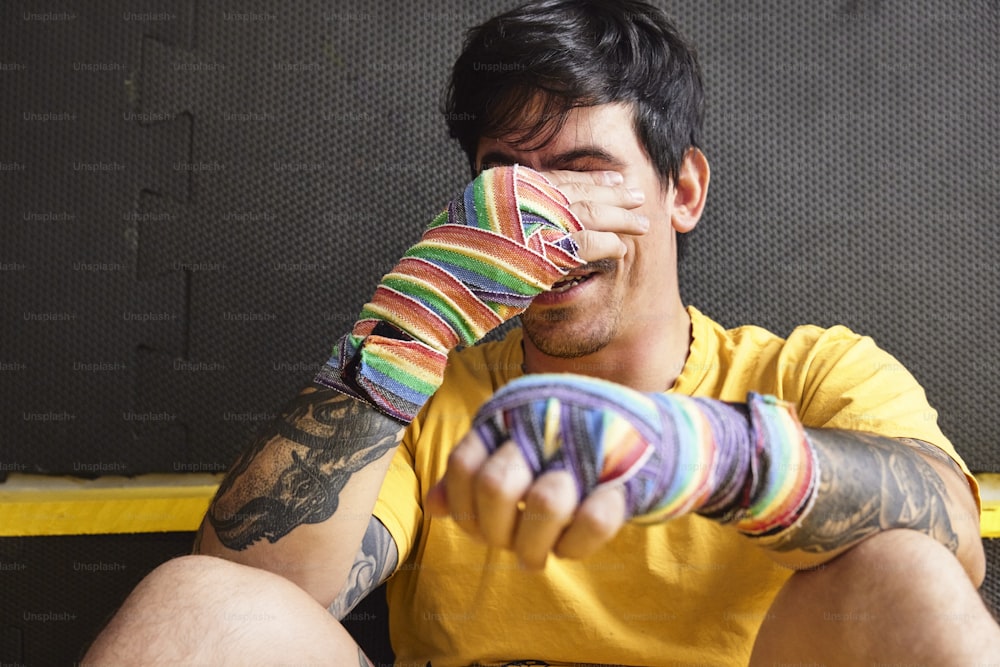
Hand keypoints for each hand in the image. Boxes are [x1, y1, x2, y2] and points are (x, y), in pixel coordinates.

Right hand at [315, 165, 648, 422]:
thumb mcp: (473, 230)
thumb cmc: (447, 274)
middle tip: (639, 195)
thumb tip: (541, 214)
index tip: (613, 179)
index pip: (552, 177)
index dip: (587, 179)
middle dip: (612, 194)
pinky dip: (603, 245)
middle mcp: (510, 196)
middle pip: (573, 191)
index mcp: (494, 185)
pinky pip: (580, 244)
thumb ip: (506, 217)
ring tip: (642, 221)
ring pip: (584, 214)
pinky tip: (620, 248)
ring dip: (617, 218)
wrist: (425, 302)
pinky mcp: (534, 254)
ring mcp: (523, 223)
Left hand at [426, 430, 627, 569]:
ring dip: (533, 546)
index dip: (463, 506)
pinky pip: (595, 521)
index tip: (479, 527)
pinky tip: (569, 547)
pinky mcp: (626, 479)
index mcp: (511, 420)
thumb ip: (473, 479)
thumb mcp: (513, 461)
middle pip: (497, 486)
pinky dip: (577, 546)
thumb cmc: (560, 456)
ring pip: (545, 503)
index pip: (464, 464)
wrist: (646, 439)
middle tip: (507, 546)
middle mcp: (544, 429)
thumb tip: (434, 506)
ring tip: (535, 558)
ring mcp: (587, 451)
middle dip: (496, 531)